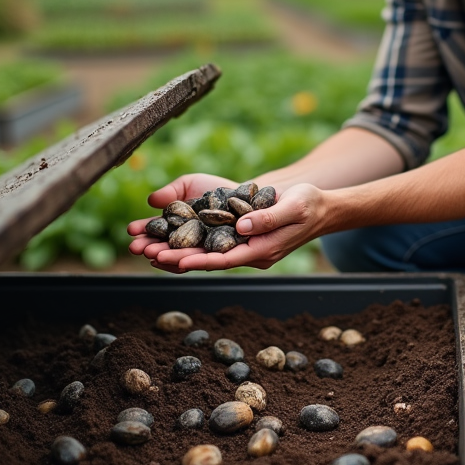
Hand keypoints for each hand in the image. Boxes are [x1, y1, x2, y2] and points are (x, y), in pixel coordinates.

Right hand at [127, 173, 236, 263]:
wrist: (248, 192)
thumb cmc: (216, 189)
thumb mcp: (190, 185)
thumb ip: (171, 192)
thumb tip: (152, 201)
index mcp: (179, 227)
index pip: (159, 232)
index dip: (145, 232)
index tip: (131, 230)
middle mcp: (192, 242)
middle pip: (169, 249)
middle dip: (151, 248)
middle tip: (136, 247)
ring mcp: (208, 249)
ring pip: (186, 258)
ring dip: (169, 259)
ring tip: (153, 255)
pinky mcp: (228, 255)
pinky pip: (211, 262)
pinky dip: (196, 263)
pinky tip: (181, 262)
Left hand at [146, 183, 330, 272]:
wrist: (317, 205)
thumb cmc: (309, 204)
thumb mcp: (294, 206)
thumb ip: (269, 218)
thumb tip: (243, 226)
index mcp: (263, 250)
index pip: (227, 260)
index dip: (201, 260)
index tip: (177, 260)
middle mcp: (249, 252)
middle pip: (208, 259)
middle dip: (178, 258)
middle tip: (148, 255)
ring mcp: (243, 245)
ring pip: (205, 251)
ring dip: (176, 250)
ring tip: (146, 248)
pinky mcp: (238, 234)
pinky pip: (209, 240)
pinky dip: (187, 239)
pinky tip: (166, 236)